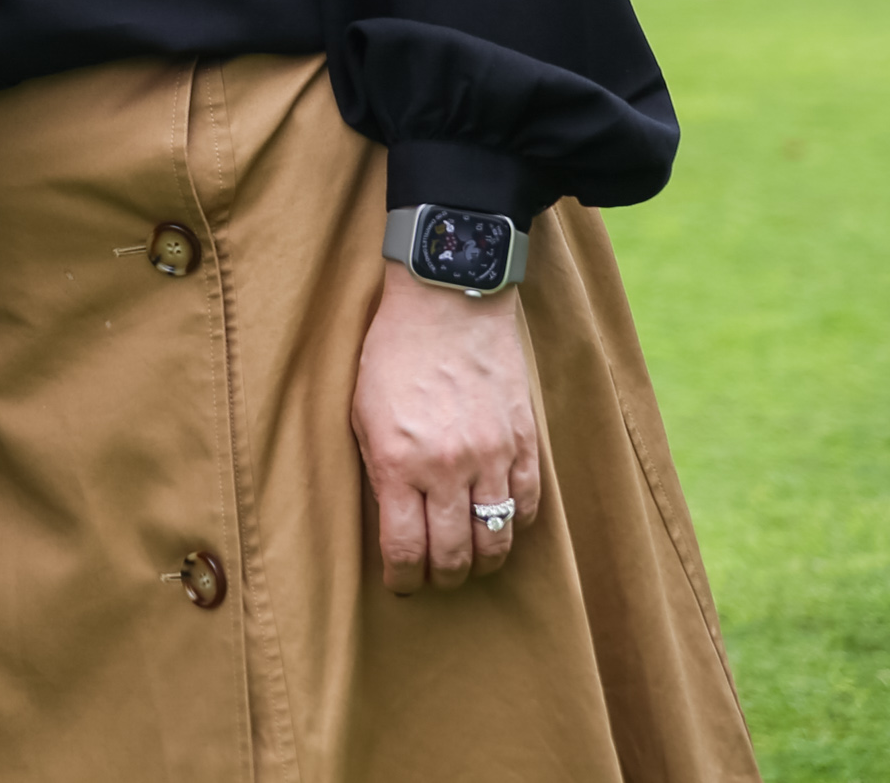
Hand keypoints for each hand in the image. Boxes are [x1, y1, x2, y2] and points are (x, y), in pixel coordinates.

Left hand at [351, 262, 541, 594]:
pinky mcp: (523, 443)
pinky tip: (499, 525)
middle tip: (435, 577)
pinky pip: (528, 506)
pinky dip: (515, 525)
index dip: (403, 579)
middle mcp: (447, 469)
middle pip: (454, 555)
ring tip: (470, 561)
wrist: (447, 304)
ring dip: (482, 561)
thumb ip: (378, 471)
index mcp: (397, 463)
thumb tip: (391, 521)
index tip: (401, 585)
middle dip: (443, 577)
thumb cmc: (392, 355)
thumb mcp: (362, 414)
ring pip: (496, 540)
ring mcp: (491, 458)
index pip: (404, 550)